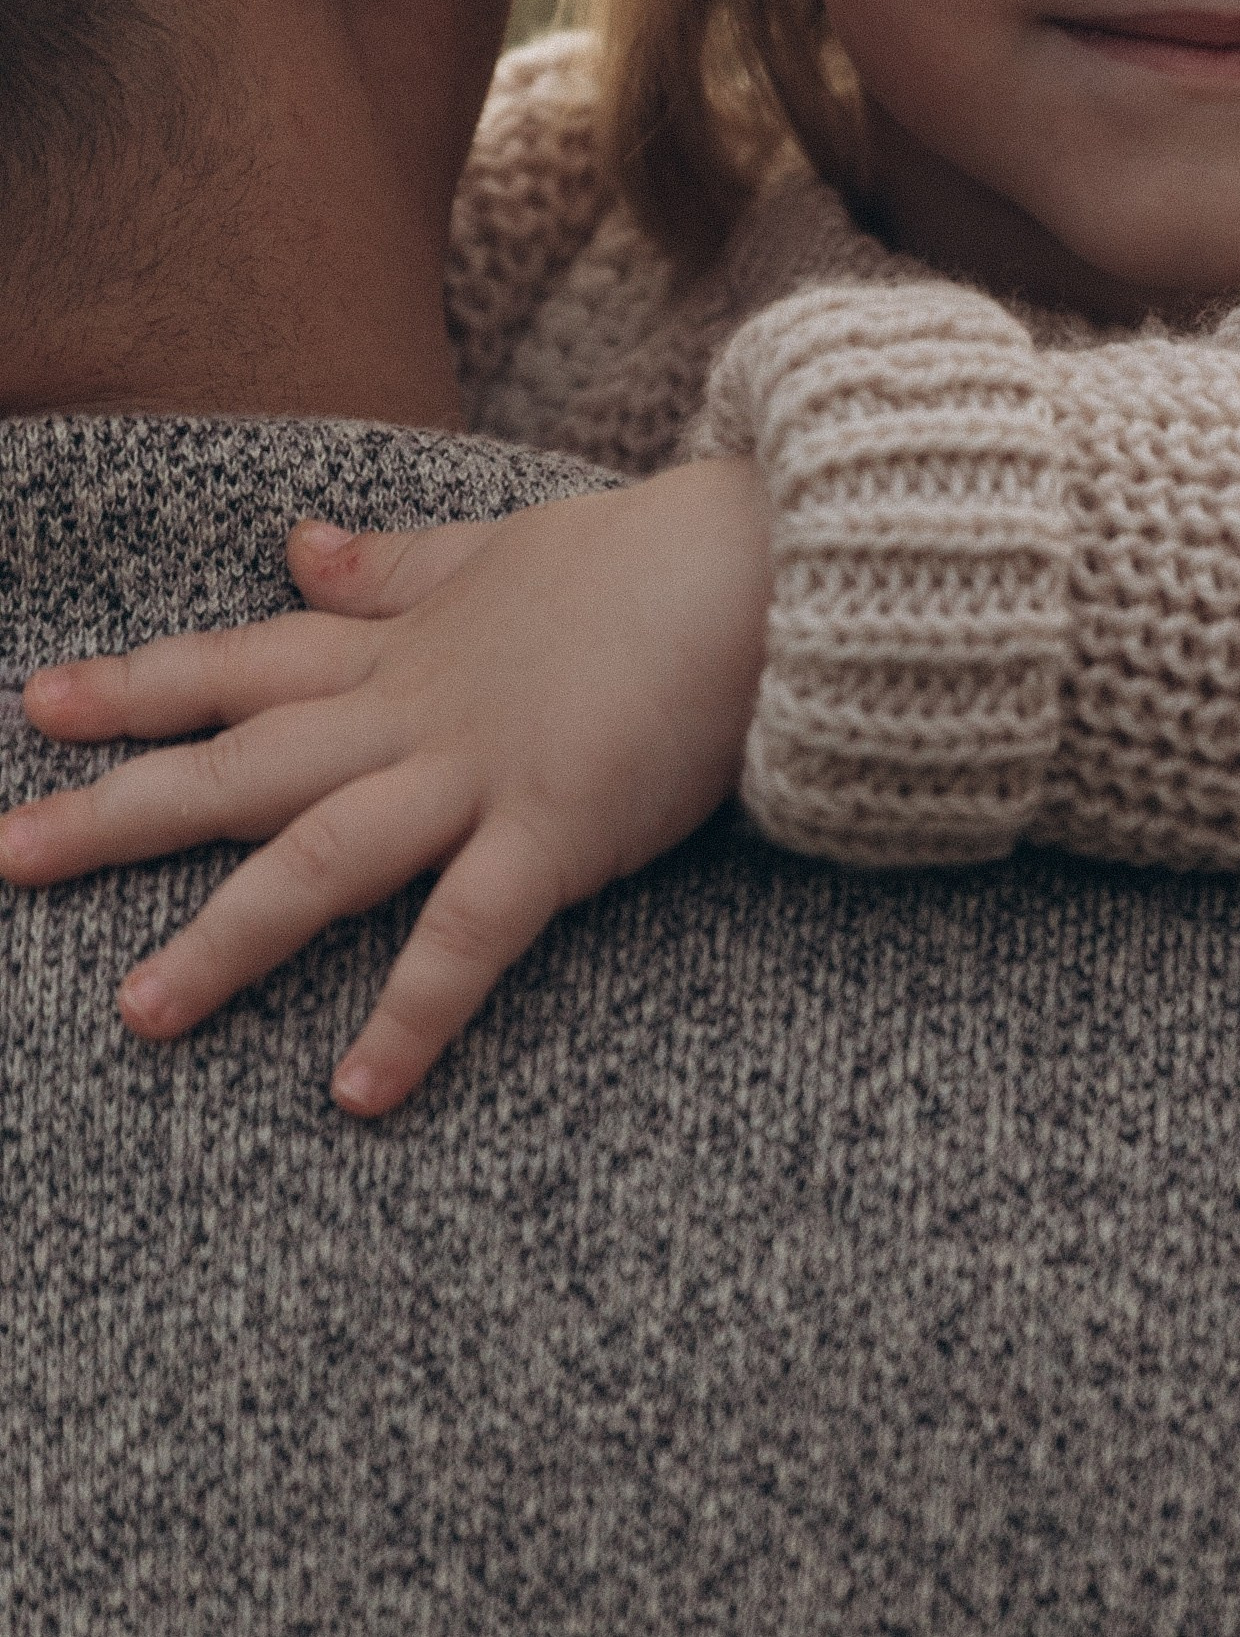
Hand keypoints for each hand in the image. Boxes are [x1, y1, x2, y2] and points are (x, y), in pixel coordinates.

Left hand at [0, 459, 771, 1114]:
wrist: (767, 566)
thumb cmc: (645, 561)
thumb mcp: (500, 548)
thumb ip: (395, 567)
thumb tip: (299, 544)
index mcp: (404, 647)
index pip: (246, 661)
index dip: (141, 685)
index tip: (39, 704)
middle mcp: (418, 713)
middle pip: (244, 766)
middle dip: (119, 811)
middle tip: (8, 855)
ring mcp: (482, 774)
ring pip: (325, 859)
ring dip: (228, 938)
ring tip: (138, 1011)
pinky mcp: (559, 834)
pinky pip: (469, 936)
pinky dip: (412, 1014)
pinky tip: (358, 1092)